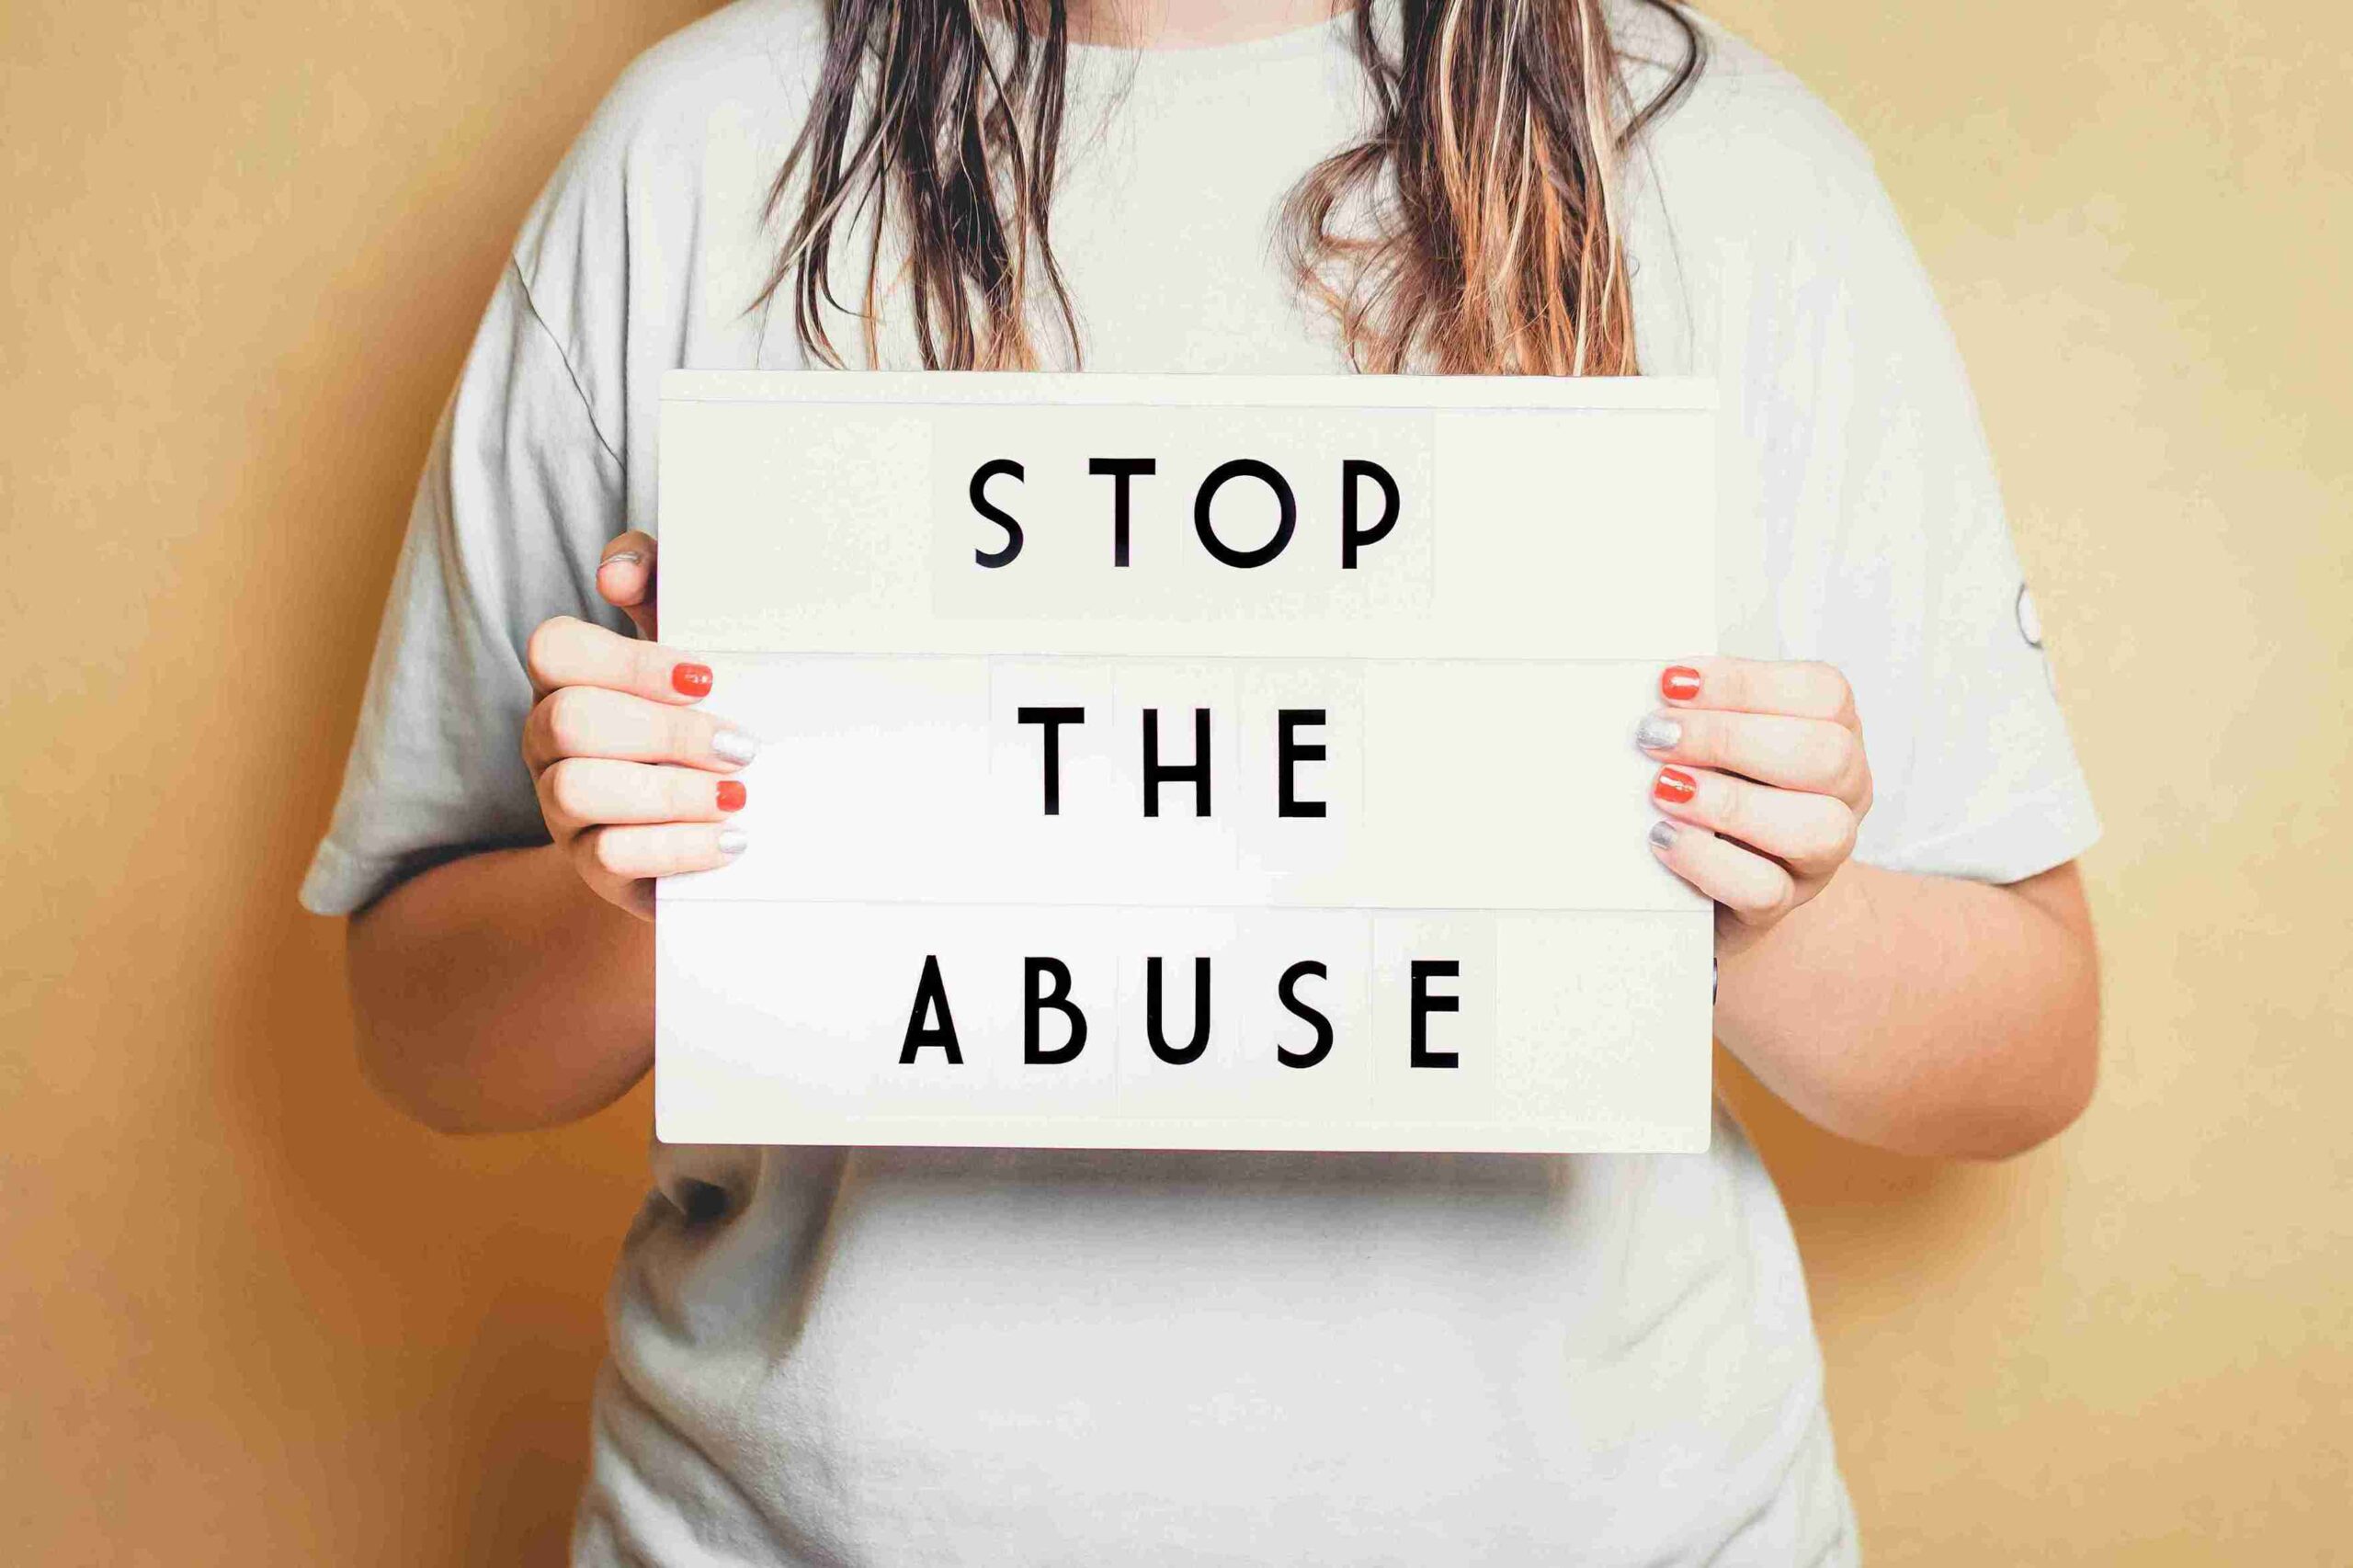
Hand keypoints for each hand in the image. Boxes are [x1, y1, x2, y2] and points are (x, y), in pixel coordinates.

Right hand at [521, 531, 756, 920]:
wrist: (706, 820)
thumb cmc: (694, 718)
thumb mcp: (688, 647)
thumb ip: (657, 587)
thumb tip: (618, 573)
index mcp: (567, 679)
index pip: (556, 649)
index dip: (629, 662)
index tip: (708, 679)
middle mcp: (548, 740)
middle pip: (571, 721)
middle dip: (667, 733)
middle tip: (742, 747)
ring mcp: (561, 807)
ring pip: (578, 789)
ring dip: (671, 791)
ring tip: (737, 796)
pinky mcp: (590, 866)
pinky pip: (611, 856)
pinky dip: (679, 846)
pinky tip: (731, 839)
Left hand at [1636, 658, 1872, 958]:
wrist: (1713, 885)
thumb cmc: (1715, 790)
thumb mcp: (1719, 740)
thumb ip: (1706, 710)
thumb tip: (1661, 689)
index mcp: (1836, 732)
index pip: (1823, 694)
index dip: (1746, 684)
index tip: (1672, 684)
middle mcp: (1845, 792)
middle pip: (1827, 755)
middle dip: (1731, 739)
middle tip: (1658, 736)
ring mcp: (1822, 856)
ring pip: (1816, 828)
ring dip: (1729, 802)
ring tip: (1664, 789)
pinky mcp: (1785, 905)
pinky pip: (1765, 889)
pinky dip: (1708, 860)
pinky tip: (1665, 838)